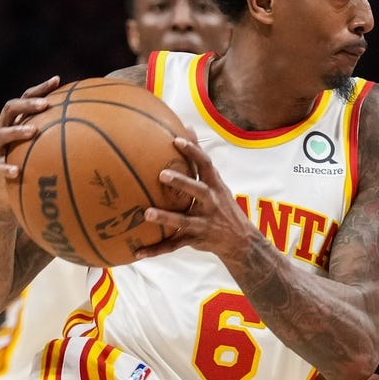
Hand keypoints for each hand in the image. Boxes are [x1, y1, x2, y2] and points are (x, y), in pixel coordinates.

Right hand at [0, 76, 58, 215]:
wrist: (3, 193)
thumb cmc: (28, 166)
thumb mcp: (41, 149)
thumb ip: (58, 137)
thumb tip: (95, 128)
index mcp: (15, 122)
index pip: (25, 98)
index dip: (40, 89)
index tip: (58, 80)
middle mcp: (2, 130)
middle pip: (10, 109)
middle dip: (27, 105)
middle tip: (45, 104)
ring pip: (2, 134)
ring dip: (18, 131)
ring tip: (34, 131)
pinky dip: (7, 168)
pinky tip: (17, 171)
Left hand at [136, 133, 256, 261]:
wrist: (240, 240)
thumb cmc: (222, 205)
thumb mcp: (216, 182)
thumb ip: (200, 159)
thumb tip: (187, 128)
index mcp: (214, 187)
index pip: (205, 165)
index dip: (193, 152)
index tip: (177, 140)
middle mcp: (211, 203)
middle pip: (198, 191)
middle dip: (182, 183)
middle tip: (162, 175)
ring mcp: (204, 222)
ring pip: (184, 220)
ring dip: (166, 217)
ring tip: (147, 214)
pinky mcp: (196, 239)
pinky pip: (174, 246)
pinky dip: (156, 249)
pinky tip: (137, 251)